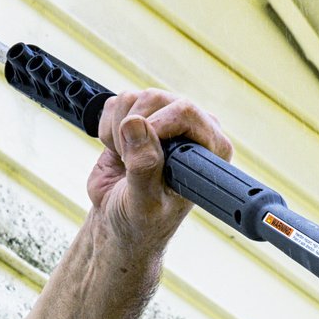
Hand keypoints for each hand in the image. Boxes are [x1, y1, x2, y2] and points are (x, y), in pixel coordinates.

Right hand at [88, 89, 232, 254]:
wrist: (118, 220)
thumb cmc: (141, 220)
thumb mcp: (145, 202)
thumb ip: (144, 166)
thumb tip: (135, 124)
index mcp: (210, 149)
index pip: (186, 112)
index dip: (156, 127)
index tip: (139, 158)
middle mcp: (193, 128)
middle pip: (155, 99)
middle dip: (132, 131)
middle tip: (130, 164)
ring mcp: (165, 118)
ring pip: (132, 99)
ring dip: (118, 132)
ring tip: (126, 161)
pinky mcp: (139, 116)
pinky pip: (115, 103)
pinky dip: (107, 128)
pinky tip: (119, 152)